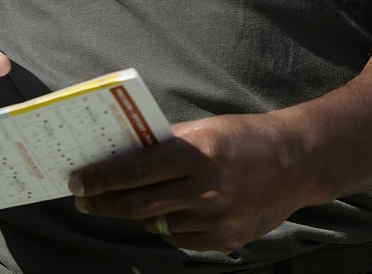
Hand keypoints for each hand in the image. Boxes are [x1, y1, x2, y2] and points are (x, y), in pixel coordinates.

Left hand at [67, 112, 321, 254]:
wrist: (296, 163)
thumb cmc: (243, 138)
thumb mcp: (204, 130)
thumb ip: (166, 145)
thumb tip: (121, 156)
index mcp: (197, 153)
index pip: (134, 170)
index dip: (100, 178)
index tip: (75, 180)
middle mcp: (205, 189)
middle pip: (137, 205)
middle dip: (103, 203)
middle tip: (82, 199)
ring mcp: (216, 220)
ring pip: (157, 224)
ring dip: (140, 213)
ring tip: (131, 200)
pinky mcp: (224, 241)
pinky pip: (180, 238)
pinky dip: (171, 225)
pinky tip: (177, 211)